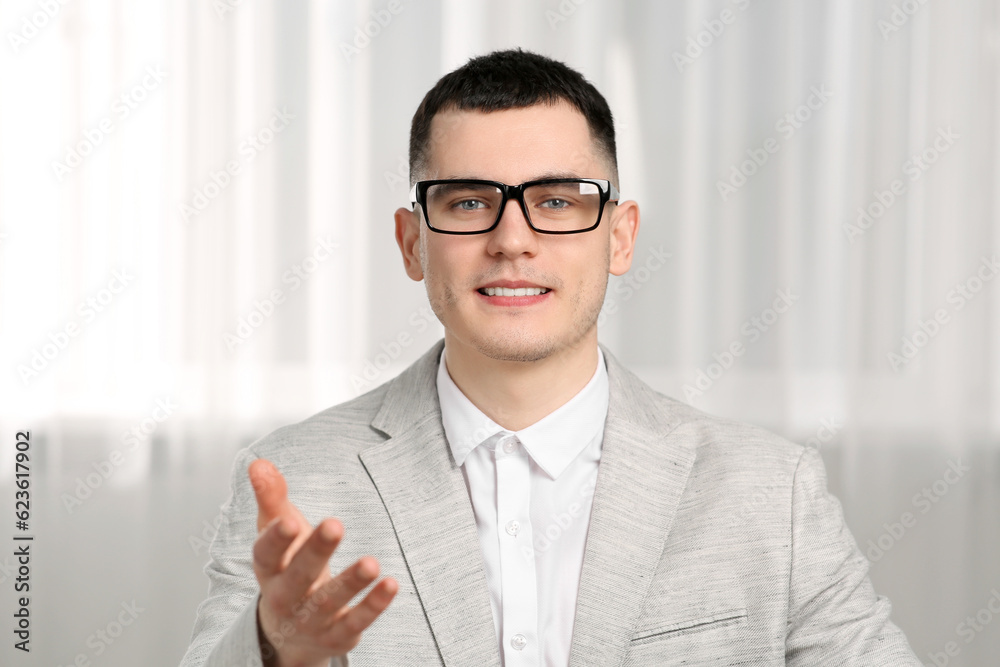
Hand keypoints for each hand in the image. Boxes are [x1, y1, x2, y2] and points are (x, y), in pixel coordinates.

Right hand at [249, 459, 397, 665]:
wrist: (289, 634)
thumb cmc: (287, 569)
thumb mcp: (278, 534)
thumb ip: (272, 499)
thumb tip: (259, 462)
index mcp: (269, 570)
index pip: (265, 555)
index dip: (275, 539)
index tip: (289, 519)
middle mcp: (285, 598)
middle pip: (298, 576)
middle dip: (316, 552)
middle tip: (335, 525)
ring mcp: (311, 620)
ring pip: (329, 602)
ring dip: (350, 582)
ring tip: (372, 563)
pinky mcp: (337, 636)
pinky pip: (355, 622)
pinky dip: (373, 606)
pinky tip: (391, 584)